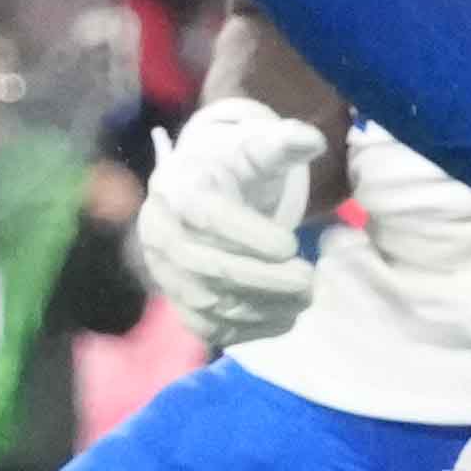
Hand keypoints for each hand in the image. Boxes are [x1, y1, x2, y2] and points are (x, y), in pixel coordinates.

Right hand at [133, 88, 333, 350]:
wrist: (196, 190)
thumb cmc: (231, 168)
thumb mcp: (253, 147)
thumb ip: (282, 143)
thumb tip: (312, 141)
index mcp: (177, 189)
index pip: (206, 217)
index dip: (248, 235)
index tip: (292, 244)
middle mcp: (158, 232)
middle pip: (203, 265)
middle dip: (261, 279)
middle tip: (309, 280)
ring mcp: (163, 271)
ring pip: (205, 302)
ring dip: (260, 307)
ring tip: (305, 298)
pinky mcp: (176, 301)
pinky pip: (207, 326)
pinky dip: (247, 329)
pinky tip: (285, 318)